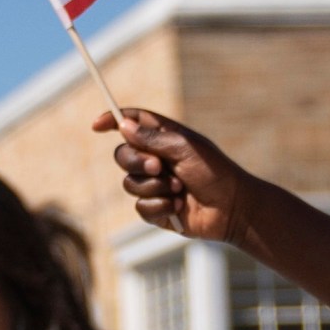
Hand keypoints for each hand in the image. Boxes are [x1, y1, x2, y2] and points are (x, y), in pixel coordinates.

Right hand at [95, 108, 259, 243]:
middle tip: (159, 167)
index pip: (133, 123)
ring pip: (129, 184)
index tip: (97, 124)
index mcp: (164, 138)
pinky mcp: (157, 209)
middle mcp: (156, 159)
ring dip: (154, 187)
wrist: (232, 209)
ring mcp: (155, 185)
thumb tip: (123, 126)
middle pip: (123, 155)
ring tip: (179, 189)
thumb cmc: (215, 172)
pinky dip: (159, 206)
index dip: (114, 120)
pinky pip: (140, 207)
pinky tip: (178, 206)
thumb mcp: (184, 147)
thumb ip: (152, 138)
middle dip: (137, 162)